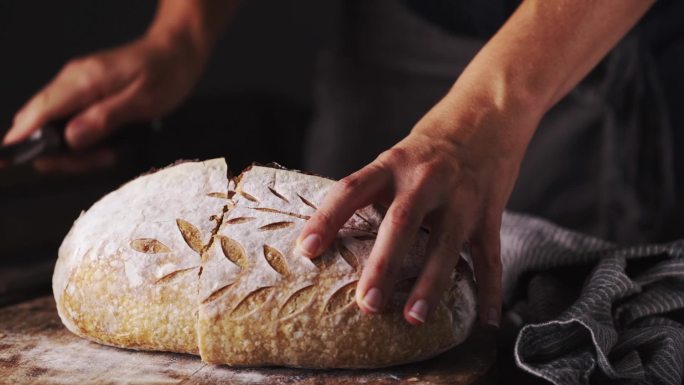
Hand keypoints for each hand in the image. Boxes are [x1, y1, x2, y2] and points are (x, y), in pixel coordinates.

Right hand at [3, 32, 205, 148]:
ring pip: (56, 122)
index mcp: (84, 80)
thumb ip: (106, 118)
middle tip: (99, 160)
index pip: (40, 112)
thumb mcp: (143, 101)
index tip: (9, 159)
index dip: (22, 138)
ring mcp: (78, 82)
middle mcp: (74, 79)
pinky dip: (83, 135)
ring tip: (112, 152)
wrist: (178, 50)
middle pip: (42, 121)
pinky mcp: (87, 88)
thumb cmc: (166, 72)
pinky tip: (107, 143)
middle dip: (62, 152)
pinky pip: (70, 117)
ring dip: (78, 147)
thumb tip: (72, 138)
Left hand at [296, 96, 530, 326]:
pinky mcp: (489, 213)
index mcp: (394, 163)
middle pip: (400, 223)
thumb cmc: (431, 143)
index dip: (326, 219)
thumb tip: (338, 235)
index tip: (306, 251)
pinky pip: (489, 257)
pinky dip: (488, 292)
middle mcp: (427, 179)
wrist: (488, 112)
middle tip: (367, 304)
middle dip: (383, 265)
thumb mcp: (397, 156)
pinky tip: (485, 322)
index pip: (351, 189)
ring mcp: (462, 198)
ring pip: (446, 244)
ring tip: (413, 318)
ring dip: (430, 284)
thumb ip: (375, 191)